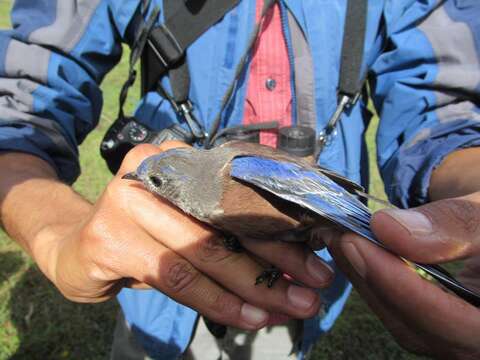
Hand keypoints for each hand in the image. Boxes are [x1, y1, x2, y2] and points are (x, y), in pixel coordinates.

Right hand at [50, 141, 332, 329]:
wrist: (78, 245)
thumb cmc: (146, 231)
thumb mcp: (187, 218)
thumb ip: (228, 226)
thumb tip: (296, 253)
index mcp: (180, 159)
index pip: (241, 196)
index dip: (283, 230)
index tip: (319, 258)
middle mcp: (153, 171)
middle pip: (226, 222)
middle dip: (277, 261)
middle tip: (315, 288)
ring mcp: (128, 202)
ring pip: (203, 252)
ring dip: (254, 286)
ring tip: (293, 308)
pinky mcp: (112, 239)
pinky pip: (176, 277)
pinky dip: (218, 301)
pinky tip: (250, 318)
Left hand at [326, 192, 479, 358]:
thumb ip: (451, 224)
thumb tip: (384, 228)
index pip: (451, 323)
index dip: (399, 285)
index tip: (355, 244)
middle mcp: (478, 345)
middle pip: (418, 326)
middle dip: (372, 278)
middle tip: (337, 234)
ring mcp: (457, 341)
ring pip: (403, 322)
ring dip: (365, 278)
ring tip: (338, 236)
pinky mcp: (438, 328)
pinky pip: (401, 313)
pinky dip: (375, 281)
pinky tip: (354, 251)